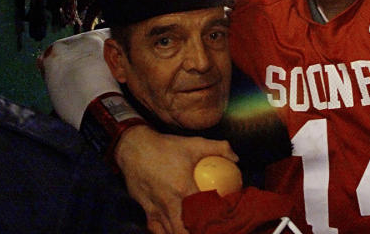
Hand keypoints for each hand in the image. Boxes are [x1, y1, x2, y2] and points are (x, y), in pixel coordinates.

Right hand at [114, 125, 237, 233]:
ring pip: (170, 233)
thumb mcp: (194, 143)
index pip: (202, 213)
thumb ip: (219, 148)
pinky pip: (157, 230)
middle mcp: (168, 204)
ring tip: (195, 231)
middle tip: (209, 230)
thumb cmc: (165, 147)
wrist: (133, 148)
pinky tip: (175, 230)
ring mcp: (155, 210)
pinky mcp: (146, 211)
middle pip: (184, 232)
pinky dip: (167, 232)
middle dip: (198, 233)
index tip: (223, 221)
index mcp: (182, 189)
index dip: (214, 221)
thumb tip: (236, 158)